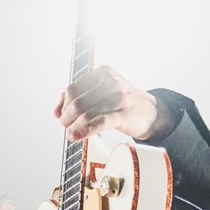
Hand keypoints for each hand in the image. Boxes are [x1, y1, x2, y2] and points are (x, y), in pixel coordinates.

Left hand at [53, 65, 173, 141]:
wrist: (153, 114)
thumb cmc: (125, 103)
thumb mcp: (104, 93)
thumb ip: (80, 97)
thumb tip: (56, 111)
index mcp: (103, 73)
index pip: (74, 89)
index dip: (63, 104)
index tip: (60, 116)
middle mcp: (111, 81)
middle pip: (77, 101)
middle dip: (67, 117)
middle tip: (66, 127)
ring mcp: (119, 96)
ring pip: (85, 113)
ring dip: (73, 126)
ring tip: (71, 134)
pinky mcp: (124, 113)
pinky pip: (97, 122)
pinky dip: (83, 131)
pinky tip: (77, 136)